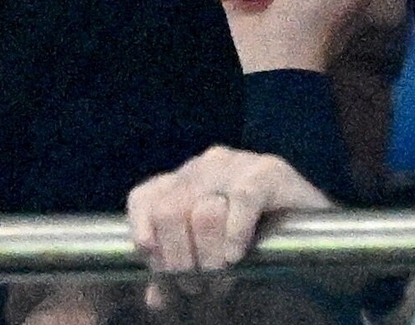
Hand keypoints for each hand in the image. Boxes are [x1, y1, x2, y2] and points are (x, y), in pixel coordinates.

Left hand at [128, 146, 329, 276]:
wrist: (322, 238)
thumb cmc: (261, 244)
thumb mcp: (214, 256)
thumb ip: (183, 270)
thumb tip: (155, 301)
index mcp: (184, 180)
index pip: (145, 198)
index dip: (144, 233)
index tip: (156, 266)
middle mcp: (204, 166)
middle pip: (169, 210)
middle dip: (178, 256)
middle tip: (195, 286)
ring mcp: (236, 164)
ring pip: (201, 209)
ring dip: (207, 253)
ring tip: (219, 278)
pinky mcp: (269, 170)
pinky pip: (242, 198)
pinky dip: (234, 232)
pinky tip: (235, 255)